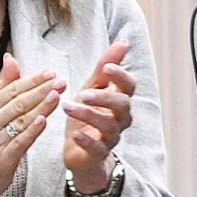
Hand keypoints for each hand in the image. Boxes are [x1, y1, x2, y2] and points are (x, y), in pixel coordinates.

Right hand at [0, 68, 66, 196]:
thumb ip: (5, 86)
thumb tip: (11, 59)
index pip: (12, 89)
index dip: (33, 80)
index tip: (51, 72)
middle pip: (19, 102)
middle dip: (41, 90)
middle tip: (60, 81)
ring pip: (21, 120)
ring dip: (40, 107)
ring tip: (57, 95)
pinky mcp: (3, 157)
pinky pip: (19, 141)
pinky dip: (31, 131)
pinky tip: (43, 120)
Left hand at [57, 43, 135, 196]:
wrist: (81, 152)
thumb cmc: (88, 115)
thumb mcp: (93, 88)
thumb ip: (105, 67)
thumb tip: (124, 42)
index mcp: (119, 100)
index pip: (129, 86)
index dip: (121, 76)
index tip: (107, 67)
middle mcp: (120, 119)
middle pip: (123, 106)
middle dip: (104, 97)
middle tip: (83, 92)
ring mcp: (111, 137)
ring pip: (108, 126)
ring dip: (88, 115)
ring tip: (67, 107)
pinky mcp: (98, 154)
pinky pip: (97, 148)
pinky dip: (87, 140)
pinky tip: (75, 134)